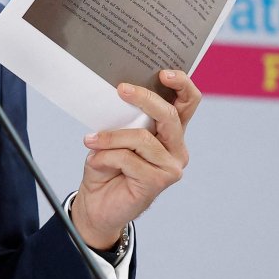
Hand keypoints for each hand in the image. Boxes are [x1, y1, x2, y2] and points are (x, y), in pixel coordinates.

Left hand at [72, 70, 200, 247]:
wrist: (96, 206)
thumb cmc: (106, 168)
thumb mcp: (113, 137)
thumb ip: (123, 121)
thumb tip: (119, 98)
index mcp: (170, 133)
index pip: (187, 103)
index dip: (182, 85)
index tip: (164, 72)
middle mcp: (176, 149)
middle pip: (169, 115)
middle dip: (145, 98)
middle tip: (121, 89)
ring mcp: (170, 167)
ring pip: (142, 138)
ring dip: (112, 137)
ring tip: (90, 141)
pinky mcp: (158, 182)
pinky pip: (128, 159)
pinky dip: (106, 157)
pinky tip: (94, 162)